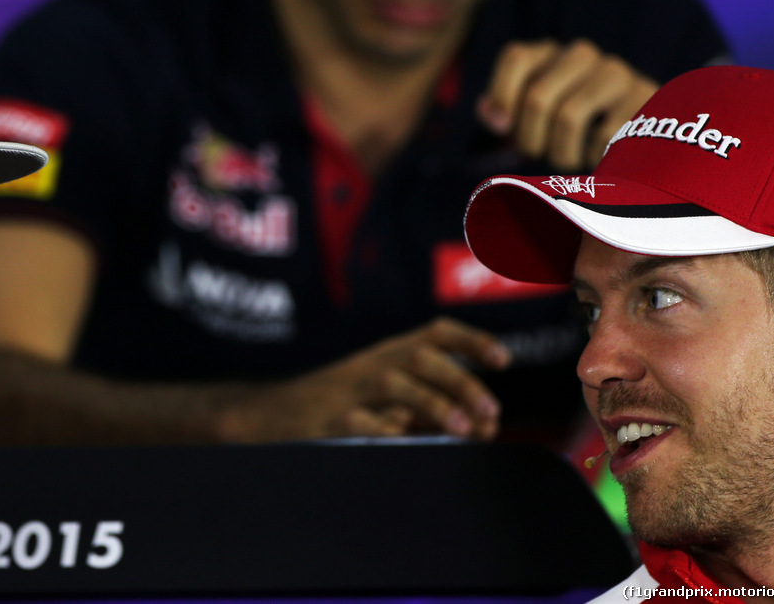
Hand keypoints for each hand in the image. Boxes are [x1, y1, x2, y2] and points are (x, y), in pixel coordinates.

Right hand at [233, 317, 511, 440]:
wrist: (270, 415)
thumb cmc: (342, 406)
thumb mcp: (384, 391)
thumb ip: (430, 404)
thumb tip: (484, 427)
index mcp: (389, 353)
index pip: (435, 332)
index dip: (471, 340)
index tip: (504, 360)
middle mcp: (372, 365)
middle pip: (422, 358)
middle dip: (461, 382)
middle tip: (490, 413)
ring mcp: (349, 392)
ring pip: (396, 385)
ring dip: (435, 405)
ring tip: (464, 430)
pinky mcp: (328, 421)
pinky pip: (362, 422)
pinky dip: (387, 430)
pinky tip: (407, 440)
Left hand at [476, 39, 657, 170]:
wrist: (635, 132)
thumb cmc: (567, 125)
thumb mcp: (529, 117)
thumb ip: (501, 112)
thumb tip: (493, 116)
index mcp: (548, 53)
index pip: (516, 57)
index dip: (503, 96)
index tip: (502, 130)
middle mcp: (580, 54)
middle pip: (538, 97)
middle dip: (529, 139)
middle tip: (536, 155)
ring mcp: (614, 72)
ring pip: (569, 118)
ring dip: (559, 153)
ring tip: (565, 160)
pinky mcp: (642, 98)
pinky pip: (603, 136)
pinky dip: (592, 156)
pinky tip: (598, 155)